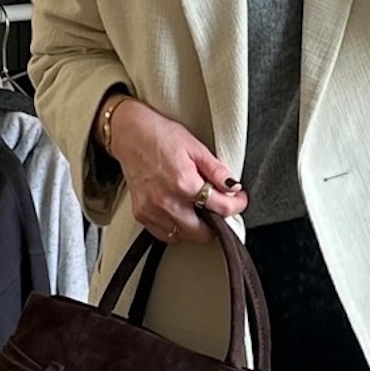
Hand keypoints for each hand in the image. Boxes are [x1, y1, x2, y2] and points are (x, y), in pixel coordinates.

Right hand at [109, 100, 247, 243]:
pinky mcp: (141, 215)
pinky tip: (181, 212)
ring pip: (185, 236)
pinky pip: (166, 235)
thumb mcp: (196, 147)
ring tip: (198, 207)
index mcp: (184, 183)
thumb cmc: (160, 136)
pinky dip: (177, 229)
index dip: (237, 205)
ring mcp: (152, 211)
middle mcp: (167, 202)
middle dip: (217, 222)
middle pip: (204, 232)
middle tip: (219, 207)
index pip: (222, 208)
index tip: (240, 201)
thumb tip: (234, 187)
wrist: (130, 134)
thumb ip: (217, 171)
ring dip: (197, 227)